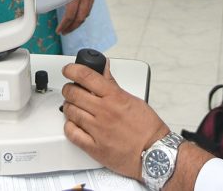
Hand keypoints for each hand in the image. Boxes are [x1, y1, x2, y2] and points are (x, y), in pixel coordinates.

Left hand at [57, 0, 94, 34]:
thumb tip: (47, 6)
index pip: (70, 15)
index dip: (64, 25)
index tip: (58, 31)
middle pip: (80, 18)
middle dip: (72, 28)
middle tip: (64, 32)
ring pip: (86, 14)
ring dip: (77, 22)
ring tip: (69, 26)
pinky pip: (88, 8)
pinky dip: (82, 15)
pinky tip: (77, 16)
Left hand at [61, 60, 168, 178]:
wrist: (154, 153)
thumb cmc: (147, 128)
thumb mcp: (133, 99)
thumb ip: (113, 85)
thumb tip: (103, 70)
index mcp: (114, 97)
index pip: (86, 76)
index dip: (72, 70)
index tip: (68, 70)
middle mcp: (104, 112)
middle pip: (73, 93)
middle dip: (69, 89)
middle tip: (71, 90)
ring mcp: (98, 130)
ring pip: (70, 112)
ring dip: (69, 107)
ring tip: (74, 107)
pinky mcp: (94, 147)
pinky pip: (72, 133)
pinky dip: (69, 126)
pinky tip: (74, 124)